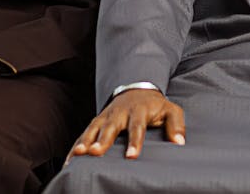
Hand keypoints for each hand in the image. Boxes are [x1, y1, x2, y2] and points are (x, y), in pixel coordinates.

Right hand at [68, 88, 185, 161]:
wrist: (138, 88)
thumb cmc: (155, 105)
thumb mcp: (171, 110)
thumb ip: (177, 125)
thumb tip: (179, 142)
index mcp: (138, 110)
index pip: (136, 127)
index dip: (134, 141)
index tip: (131, 156)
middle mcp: (119, 112)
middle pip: (110, 127)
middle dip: (102, 140)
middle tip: (95, 153)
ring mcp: (105, 116)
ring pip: (93, 129)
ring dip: (84, 142)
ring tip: (77, 155)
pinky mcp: (97, 121)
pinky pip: (84, 134)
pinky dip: (76, 145)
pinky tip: (69, 160)